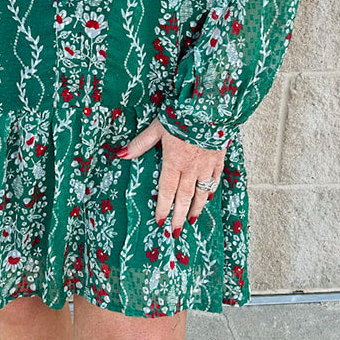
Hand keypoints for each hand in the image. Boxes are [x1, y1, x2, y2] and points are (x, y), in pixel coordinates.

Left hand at [115, 118, 225, 236]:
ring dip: (195, 208)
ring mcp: (206, 165)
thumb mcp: (157, 128)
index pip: (166, 191)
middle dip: (178, 216)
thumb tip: (121, 154)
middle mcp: (190, 168)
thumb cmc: (181, 115)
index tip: (160, 221)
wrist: (210, 108)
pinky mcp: (218, 158)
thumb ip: (140, 144)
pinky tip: (208, 198)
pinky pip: (215, 179)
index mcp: (174, 162)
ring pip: (200, 192)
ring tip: (191, 221)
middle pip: (184, 197)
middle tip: (175, 232)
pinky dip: (210, 189)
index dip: (163, 208)